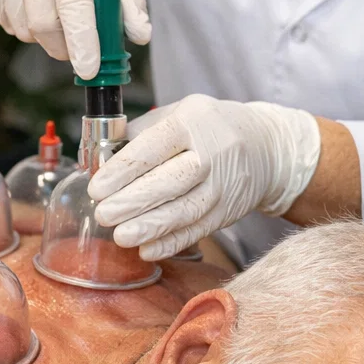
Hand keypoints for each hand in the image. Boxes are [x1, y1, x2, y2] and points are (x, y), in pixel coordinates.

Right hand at [0, 0, 149, 79]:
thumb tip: (141, 35)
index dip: (82, 37)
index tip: (89, 68)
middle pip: (44, 23)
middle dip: (65, 45)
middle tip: (79, 43)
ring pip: (24, 29)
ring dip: (44, 35)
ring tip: (53, 8)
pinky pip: (6, 23)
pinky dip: (24, 25)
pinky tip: (30, 1)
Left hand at [87, 94, 320, 260]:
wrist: (266, 147)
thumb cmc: (208, 128)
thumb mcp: (179, 113)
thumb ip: (140, 134)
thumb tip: (100, 160)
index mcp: (193, 122)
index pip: (156, 145)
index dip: (124, 168)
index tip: (97, 186)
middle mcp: (212, 153)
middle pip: (171, 180)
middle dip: (134, 201)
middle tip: (103, 214)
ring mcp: (224, 184)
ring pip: (186, 210)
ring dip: (151, 227)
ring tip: (121, 236)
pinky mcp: (229, 211)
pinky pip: (198, 230)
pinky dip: (172, 242)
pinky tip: (147, 250)